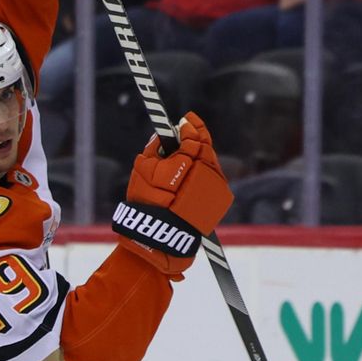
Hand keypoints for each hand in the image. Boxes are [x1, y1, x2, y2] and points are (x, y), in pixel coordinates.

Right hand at [114, 112, 233, 276]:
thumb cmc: (147, 203)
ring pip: (210, 162)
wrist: (162, 240)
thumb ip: (154, 148)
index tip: (184, 120)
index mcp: (188, 164)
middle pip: (206, 148)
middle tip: (188, 129)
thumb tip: (163, 136)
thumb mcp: (143, 170)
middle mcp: (205, 174)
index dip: (189, 126)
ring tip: (188, 152)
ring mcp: (215, 188)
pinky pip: (213, 178)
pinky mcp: (218, 201)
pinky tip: (193, 172)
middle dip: (197, 137)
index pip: (193, 137)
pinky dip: (204, 171)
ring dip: (201, 154)